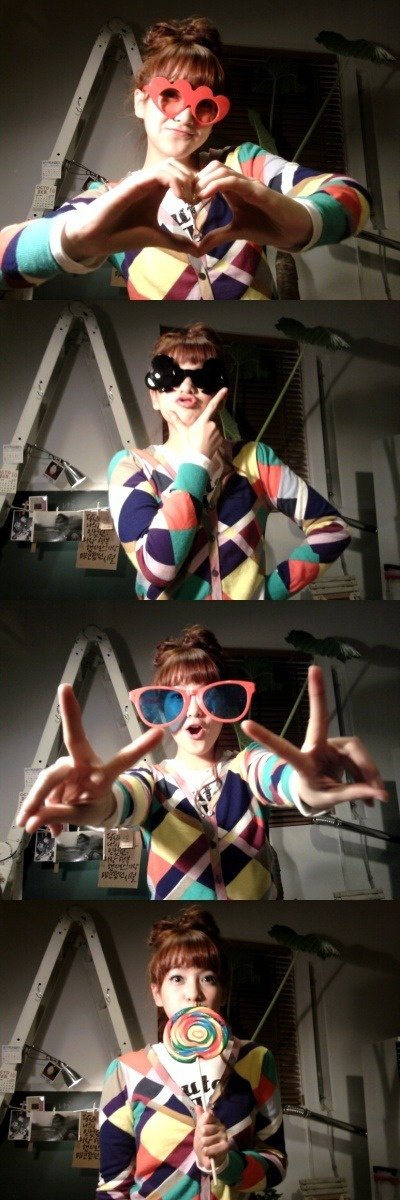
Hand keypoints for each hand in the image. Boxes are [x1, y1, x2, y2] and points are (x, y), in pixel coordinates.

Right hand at [16, 684, 162, 835]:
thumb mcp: (82, 816)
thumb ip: (59, 816)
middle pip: (75, 738)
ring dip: (37, 802)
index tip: (161, 732)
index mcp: (103, 775)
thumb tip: (32, 820)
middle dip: (70, 713)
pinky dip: (36, 809)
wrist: (88, 810)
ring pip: (48, 780)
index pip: (124, 759)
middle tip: (64, 688)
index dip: (141, 746)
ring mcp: (68, 765)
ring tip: (29, 822)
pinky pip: (41, 790)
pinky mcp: (55, 771)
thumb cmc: (94, 807)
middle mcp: (85, 763)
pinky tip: (31, 822)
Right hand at [62, 161, 205, 259]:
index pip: (182, 176)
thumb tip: (197, 250)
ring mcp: (142, 180)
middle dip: (194, 181)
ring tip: (189, 201)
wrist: (99, 237)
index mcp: (157, 190)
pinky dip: (175, 181)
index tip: (200, 204)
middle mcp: (150, 181)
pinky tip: (180, 199)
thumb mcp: (158, 237)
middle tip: (198, 201)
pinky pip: (160, 172)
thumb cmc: (124, 235)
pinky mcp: (135, 182)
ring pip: (172, 165)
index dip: (195, 186)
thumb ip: (177, 241)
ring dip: (186, 180)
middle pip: (180, 166)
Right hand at [168, 389, 227, 459]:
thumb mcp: (182, 431)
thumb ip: (176, 420)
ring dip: (209, 432)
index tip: (225, 389)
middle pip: (210, 421)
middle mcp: (212, 424)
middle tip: (198, 435)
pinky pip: (217, 436)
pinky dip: (213, 438)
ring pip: (214, 429)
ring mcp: (217, 432)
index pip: (212, 406)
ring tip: (202, 441)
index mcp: (203, 421)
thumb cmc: (189, 443)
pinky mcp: (221, 439)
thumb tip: (168, 411)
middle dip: (205, 426)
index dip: (219, 397)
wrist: (197, 458)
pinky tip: (207, 444)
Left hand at [193, 1109, 228, 1170]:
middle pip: (203, 1129)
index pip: (207, 1115)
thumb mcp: (200, 1129)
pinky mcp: (225, 1147)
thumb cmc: (204, 1140)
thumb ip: (200, 1118)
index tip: (201, 1130)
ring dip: (203, 1147)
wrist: (209, 1156)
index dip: (201, 1124)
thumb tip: (198, 1106)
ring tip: (206, 1148)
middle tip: (204, 1141)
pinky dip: (207, 1152)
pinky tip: (209, 1153)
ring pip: (205, 1140)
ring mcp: (224, 1136)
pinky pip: (210, 1149)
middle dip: (200, 1138)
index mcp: (215, 1120)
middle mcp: (221, 1126)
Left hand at [194, 161, 312, 253]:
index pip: (210, 176)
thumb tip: (197, 248)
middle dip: (197, 180)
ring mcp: (249, 184)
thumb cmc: (266, 226)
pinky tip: (205, 195)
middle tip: (187, 197)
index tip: (184, 199)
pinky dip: (217, 184)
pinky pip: (235, 181)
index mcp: (233, 190)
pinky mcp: (257, 191)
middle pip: (213, 167)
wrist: (290, 230)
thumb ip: (217, 237)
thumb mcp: (236, 232)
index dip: (195, 184)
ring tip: (194, 197)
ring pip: (222, 170)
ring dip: (205, 181)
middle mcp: (240, 183)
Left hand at [242, 665, 387, 811]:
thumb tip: (378, 793)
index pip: (283, 750)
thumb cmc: (314, 792)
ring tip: (376, 795)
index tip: (246, 724)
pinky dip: (370, 773)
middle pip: (319, 720)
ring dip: (368, 771)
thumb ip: (352, 793)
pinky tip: (373, 790)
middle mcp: (315, 747)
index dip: (266, 738)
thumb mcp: (329, 798)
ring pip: (355, 750)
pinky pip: (361, 756)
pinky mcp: (343, 744)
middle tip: (314, 668)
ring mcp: (330, 743)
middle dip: (317, 693)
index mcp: (303, 763)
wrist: (317, 791)